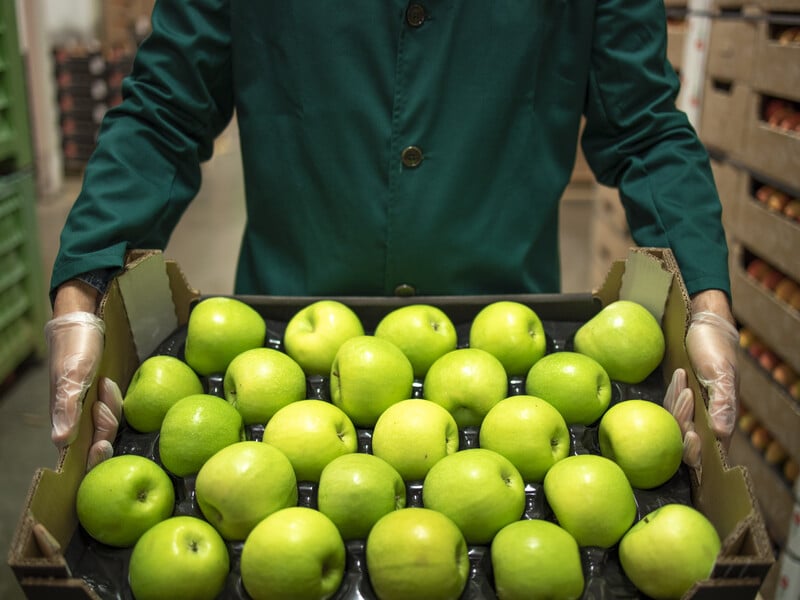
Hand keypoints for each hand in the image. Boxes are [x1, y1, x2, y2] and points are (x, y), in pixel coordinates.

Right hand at [48, 280, 122, 469]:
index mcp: (64, 418)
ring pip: (108, 424)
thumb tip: (60, 441)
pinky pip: (113, 408)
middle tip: (104, 403)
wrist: (82, 322)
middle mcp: (76, 417)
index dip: (92, 458)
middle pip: (99, 441)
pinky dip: (114, 398)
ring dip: (111, 405)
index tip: (103, 447)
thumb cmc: (75, 347)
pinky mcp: (99, 397)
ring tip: (104, 383)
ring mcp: (88, 408)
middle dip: (106, 426)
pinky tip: (108, 383)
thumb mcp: (73, 375)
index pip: (78, 453)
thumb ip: (66, 407)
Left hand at [664, 290, 737, 467]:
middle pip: (685, 440)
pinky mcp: (680, 398)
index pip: (708, 453)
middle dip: (682, 421)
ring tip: (684, 378)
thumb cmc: (716, 348)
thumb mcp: (721, 373)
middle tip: (686, 394)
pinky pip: (669, 407)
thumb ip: (723, 403)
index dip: (696, 452)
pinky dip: (672, 394)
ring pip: (675, 423)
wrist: (704, 325)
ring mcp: (693, 409)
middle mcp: (708, 419)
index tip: (690, 434)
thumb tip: (720, 432)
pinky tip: (679, 376)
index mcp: (723, 420)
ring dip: (676, 402)